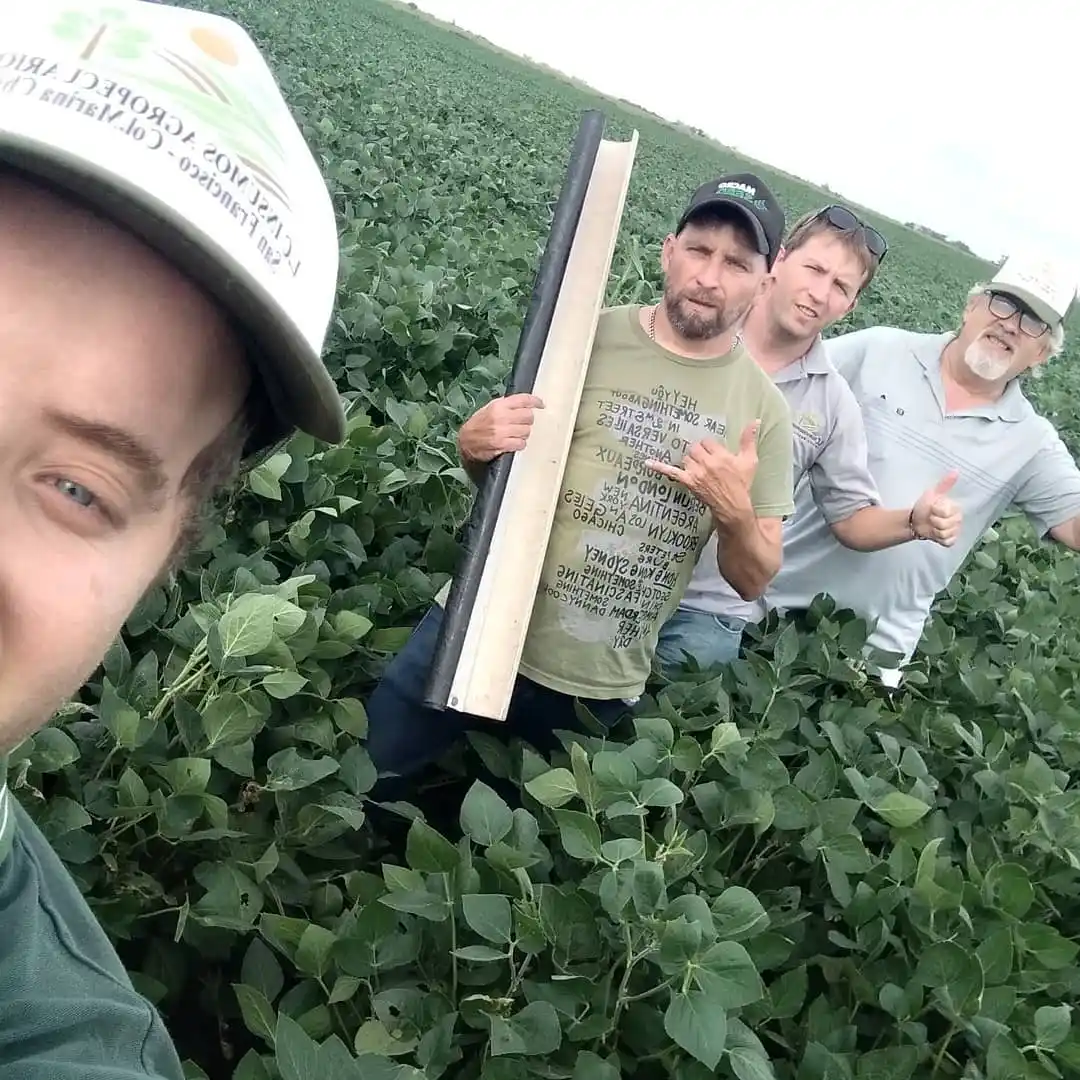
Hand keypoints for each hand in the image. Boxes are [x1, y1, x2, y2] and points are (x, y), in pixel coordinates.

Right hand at [457, 393, 544, 463]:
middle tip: (521, 424)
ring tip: (515, 435)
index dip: (535, 401)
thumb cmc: (478, 425)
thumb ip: (505, 405)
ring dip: (523, 434)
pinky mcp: (501, 444)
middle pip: (528, 416)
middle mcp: (500, 416)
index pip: (523, 399)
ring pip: (526, 431)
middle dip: (527, 421)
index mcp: (498, 405)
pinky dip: (520, 444)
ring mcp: (501, 431)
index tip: (541, 405)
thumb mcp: (489, 409)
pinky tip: (514, 443)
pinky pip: (521, 443)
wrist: (465, 442)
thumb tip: (524, 403)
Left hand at [645, 420, 760, 526]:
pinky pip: (671, 472)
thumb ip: (749, 439)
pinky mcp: (688, 482)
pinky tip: (647, 462)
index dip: (710, 447)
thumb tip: (754, 420)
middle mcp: (707, 463)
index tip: (714, 453)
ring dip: (690, 460)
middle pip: (695, 448)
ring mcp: (696, 473)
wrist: (733, 507)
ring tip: (699, 468)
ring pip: (686, 457)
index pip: (707, 441)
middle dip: (699, 452)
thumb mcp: (749, 461)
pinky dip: (659, 467)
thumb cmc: (742, 484)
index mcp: (721, 455)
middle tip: (706, 460)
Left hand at [911, 471, 961, 545]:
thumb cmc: (924, 507)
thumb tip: (956, 471)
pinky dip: (938, 539)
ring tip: (932, 526)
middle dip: (934, 521)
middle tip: (931, 518)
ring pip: (945, 533)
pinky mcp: (950, 541)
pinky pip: (947, 542)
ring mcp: (955, 531)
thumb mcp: (933, 493)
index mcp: (955, 508)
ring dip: (934, 530)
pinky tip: (935, 534)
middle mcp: (958, 520)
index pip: (946, 512)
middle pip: (945, 524)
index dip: (936, 511)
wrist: (915, 521)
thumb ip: (945, 484)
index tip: (933, 509)